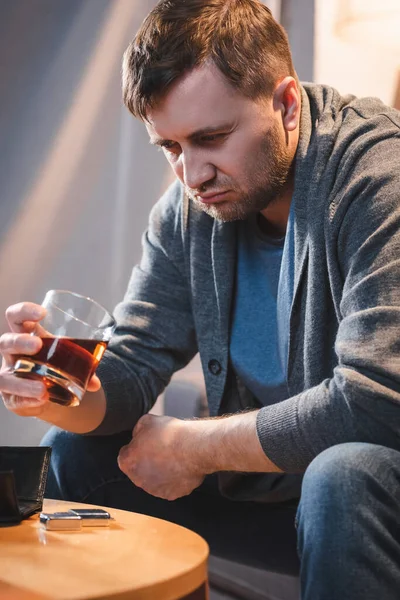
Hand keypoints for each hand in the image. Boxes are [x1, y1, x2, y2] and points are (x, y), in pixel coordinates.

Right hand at [0, 302, 100, 416]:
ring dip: (22, 383)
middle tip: (37, 344)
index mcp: (25, 336)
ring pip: (3, 377)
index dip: (23, 311)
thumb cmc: (52, 362)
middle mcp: (12, 354)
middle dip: (19, 342)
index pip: (16, 317)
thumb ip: (83, 366)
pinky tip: (40, 400)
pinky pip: (13, 398)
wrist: (44, 389)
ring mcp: (9, 375)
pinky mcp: (10, 396)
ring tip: (42, 388)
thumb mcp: (66, 357)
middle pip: (6, 342)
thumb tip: (96, 382)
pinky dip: (27, 400)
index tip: (42, 312)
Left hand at [117, 414, 205, 500]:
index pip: (125, 456)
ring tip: (173, 456)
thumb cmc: (170, 435)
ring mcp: (154, 489)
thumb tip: (138, 434)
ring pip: (155, 479)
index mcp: (127, 461)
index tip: (147, 443)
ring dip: (161, 470)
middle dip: (148, 460)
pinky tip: (180, 466)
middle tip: (161, 449)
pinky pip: (170, 486)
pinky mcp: (170, 495)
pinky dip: (174, 479)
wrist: (193, 447)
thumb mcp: (146, 421)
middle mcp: (137, 479)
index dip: (137, 447)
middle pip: (140, 469)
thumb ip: (137, 430)